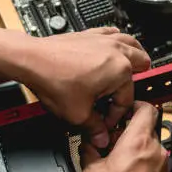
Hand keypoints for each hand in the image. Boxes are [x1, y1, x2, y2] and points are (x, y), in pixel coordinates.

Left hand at [21, 28, 150, 147]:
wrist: (31, 60)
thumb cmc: (53, 79)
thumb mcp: (78, 114)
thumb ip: (94, 128)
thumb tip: (101, 137)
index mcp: (120, 70)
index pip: (126, 99)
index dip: (115, 115)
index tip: (104, 122)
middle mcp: (116, 51)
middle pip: (140, 64)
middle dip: (137, 82)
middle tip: (126, 96)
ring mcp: (104, 40)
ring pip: (131, 44)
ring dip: (135, 57)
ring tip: (135, 67)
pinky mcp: (91, 34)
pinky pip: (113, 34)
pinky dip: (118, 41)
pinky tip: (114, 46)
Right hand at [81, 101, 168, 171]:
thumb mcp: (90, 170)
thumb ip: (88, 149)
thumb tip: (86, 143)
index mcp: (138, 142)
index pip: (146, 109)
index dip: (135, 106)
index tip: (125, 111)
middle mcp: (155, 151)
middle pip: (147, 129)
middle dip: (130, 133)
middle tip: (113, 142)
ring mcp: (163, 167)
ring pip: (151, 148)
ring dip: (137, 150)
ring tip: (119, 162)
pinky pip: (154, 164)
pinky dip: (143, 165)